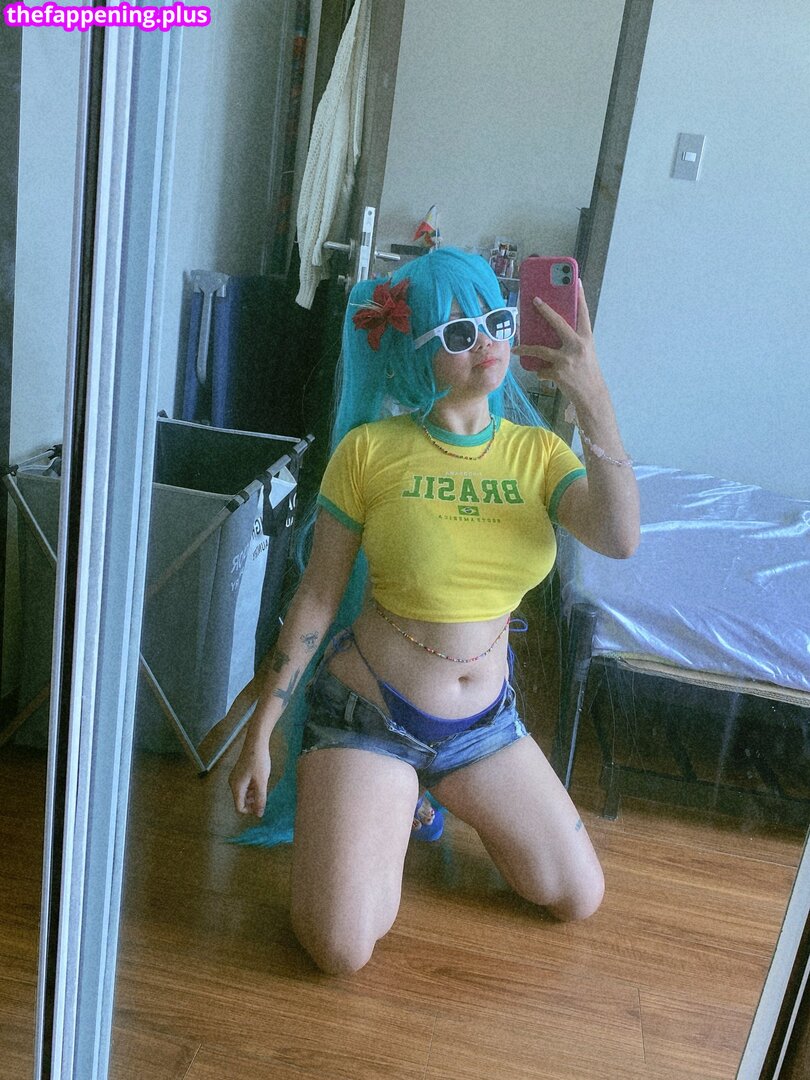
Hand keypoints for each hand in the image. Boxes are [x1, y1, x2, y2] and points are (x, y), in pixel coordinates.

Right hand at [228, 738, 271, 817]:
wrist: (256, 742)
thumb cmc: (258, 761)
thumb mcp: (261, 782)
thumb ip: (260, 799)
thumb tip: (259, 814)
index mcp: (236, 787)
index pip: (239, 807)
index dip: (250, 811)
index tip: (261, 806)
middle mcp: (233, 783)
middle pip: (241, 800)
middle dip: (252, 802)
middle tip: (264, 796)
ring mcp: (235, 777)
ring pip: (243, 793)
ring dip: (253, 794)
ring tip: (263, 787)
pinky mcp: (239, 772)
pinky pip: (244, 785)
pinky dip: (252, 787)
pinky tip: (260, 781)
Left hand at [515, 280, 604, 404]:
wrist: (591, 396)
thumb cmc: (587, 373)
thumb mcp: (585, 353)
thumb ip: (572, 342)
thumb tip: (552, 331)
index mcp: (586, 339)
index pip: (583, 314)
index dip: (580, 297)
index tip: (576, 281)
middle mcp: (578, 346)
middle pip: (559, 323)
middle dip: (545, 311)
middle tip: (534, 300)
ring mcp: (567, 359)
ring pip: (541, 350)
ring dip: (526, 348)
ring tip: (517, 348)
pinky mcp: (558, 373)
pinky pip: (542, 369)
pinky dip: (541, 372)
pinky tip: (543, 375)